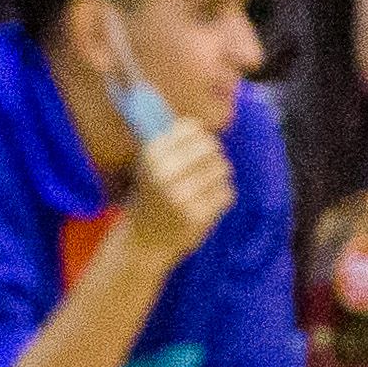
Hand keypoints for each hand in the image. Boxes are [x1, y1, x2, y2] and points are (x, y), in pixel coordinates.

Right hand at [111, 114, 237, 265]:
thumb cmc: (148, 198)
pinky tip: (205, 202)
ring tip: (203, 185)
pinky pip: (226, 193)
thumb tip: (198, 124)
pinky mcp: (199, 216)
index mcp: (151, 156)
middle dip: (211, 154)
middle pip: (210, 147)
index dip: (198, 134)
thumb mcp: (148, 167)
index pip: (190, 128)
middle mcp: (165, 174)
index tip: (195, 144)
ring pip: (222, 169)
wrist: (142, 241)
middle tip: (204, 165)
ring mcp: (182, 196)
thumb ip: (170, 145)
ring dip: (217, 175)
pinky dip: (219, 196)